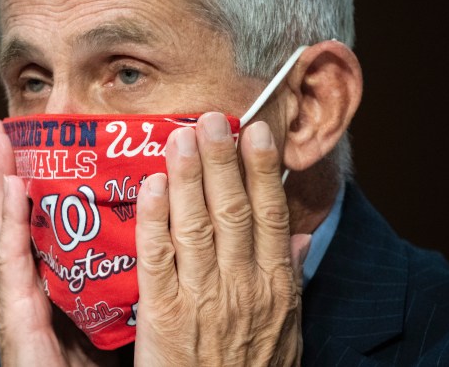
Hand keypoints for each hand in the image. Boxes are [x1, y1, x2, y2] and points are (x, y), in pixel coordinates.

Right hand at [0, 118, 116, 366]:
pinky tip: (8, 186)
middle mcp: (27, 282)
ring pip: (4, 226)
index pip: (37, 220)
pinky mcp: (15, 314)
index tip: (33, 140)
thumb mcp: (106, 314)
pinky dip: (8, 219)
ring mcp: (16, 295)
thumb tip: (154, 238)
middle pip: (13, 215)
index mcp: (48, 281)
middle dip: (3, 169)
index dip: (30, 180)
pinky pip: (13, 259)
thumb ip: (116, 279)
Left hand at [134, 112, 310, 365]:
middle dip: (223, 161)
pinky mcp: (164, 315)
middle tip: (215, 119)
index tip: (257, 131)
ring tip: (183, 136)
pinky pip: (157, 259)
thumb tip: (296, 237)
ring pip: (196, 226)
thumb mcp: (286, 329)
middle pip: (234, 211)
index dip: (263, 170)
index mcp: (274, 286)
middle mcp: (242, 285)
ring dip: (189, 177)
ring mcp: (202, 298)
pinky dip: (155, 220)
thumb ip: (288, 278)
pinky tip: (152, 186)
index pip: (270, 215)